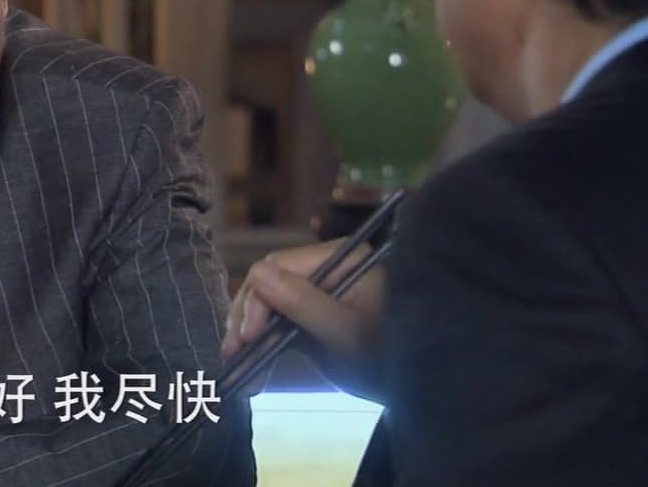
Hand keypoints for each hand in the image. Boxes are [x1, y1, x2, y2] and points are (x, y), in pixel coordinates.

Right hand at [221, 239, 384, 398]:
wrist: (416, 389)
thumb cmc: (387, 356)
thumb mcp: (344, 332)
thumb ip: (303, 302)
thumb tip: (255, 273)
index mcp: (341, 258)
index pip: (280, 266)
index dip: (257, 300)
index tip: (246, 339)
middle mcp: (327, 266)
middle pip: (269, 282)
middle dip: (246, 319)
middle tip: (231, 354)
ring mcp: (319, 290)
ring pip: (267, 304)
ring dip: (248, 335)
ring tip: (236, 366)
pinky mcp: (312, 314)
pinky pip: (278, 323)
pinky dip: (263, 346)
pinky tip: (253, 372)